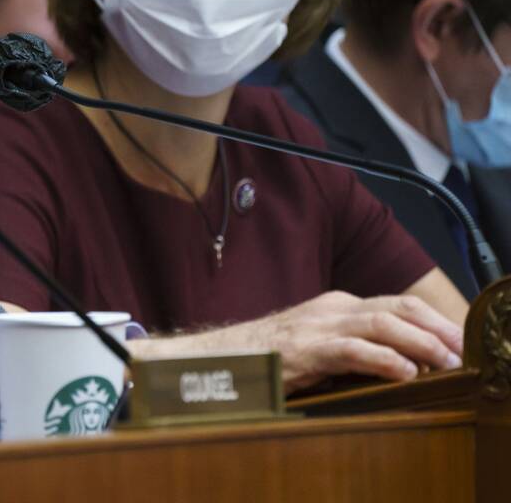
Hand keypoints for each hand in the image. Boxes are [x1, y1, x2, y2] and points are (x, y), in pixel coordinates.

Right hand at [130, 291, 463, 393]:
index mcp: (334, 304)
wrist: (215, 356)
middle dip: (435, 326)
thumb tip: (397, 361)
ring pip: (381, 323)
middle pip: (397, 307)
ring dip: (419, 341)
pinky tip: (403, 371)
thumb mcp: (314, 342)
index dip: (431, 319)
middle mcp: (330, 307)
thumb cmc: (264, 355)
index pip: (395, 304)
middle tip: (459, 348)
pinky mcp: (303, 348)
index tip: (455, 339)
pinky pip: (351, 350)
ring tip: (444, 361)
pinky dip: (383, 358)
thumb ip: (349, 344)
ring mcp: (316, 325)